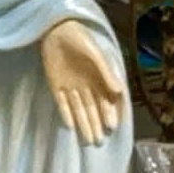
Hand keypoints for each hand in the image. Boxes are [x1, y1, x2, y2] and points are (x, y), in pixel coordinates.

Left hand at [41, 19, 124, 145]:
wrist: (57, 30)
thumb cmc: (80, 38)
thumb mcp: (95, 55)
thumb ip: (106, 73)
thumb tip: (118, 92)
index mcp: (96, 76)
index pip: (104, 99)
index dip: (108, 113)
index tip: (111, 127)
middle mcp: (84, 84)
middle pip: (91, 108)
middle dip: (95, 124)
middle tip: (99, 142)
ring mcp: (69, 86)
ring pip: (78, 109)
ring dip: (83, 124)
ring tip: (88, 140)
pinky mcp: (54, 86)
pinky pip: (61, 104)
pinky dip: (66, 114)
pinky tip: (70, 127)